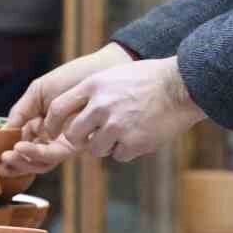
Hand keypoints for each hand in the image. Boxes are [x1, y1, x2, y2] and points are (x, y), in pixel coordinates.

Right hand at [0, 44, 132, 176]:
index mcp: (40, 124)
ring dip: (23, 161)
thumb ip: (21, 111)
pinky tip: (22, 146)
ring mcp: (64, 141)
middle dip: (15, 163)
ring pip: (41, 161)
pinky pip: (54, 156)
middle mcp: (52, 137)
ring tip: (10, 153)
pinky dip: (36, 154)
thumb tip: (4, 132)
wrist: (99, 71)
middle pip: (31, 158)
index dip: (9, 153)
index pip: (22, 144)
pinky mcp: (77, 144)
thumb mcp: (38, 91)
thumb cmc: (71, 77)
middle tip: (1, 162)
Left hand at [43, 56, 205, 160]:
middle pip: (73, 134)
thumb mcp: (113, 76)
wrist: (181, 86)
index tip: (53, 132)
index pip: (57, 108)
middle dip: (80, 139)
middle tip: (92, 137)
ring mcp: (116, 125)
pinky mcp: (132, 142)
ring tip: (125, 131)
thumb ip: (91, 93)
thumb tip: (72, 113)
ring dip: (106, 146)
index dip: (52, 124)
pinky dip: (127, 150)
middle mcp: (100, 106)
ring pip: (95, 149)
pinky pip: (119, 155)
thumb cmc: (149, 79)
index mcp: (93, 86)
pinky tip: (140, 134)